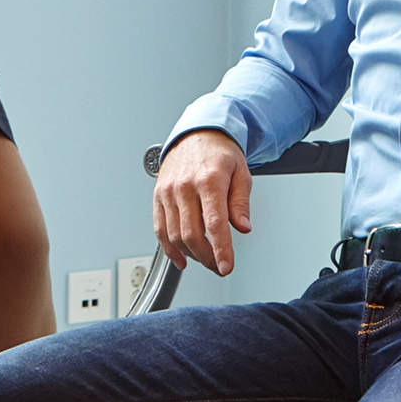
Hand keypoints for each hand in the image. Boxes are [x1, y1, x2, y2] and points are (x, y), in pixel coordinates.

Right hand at [152, 129, 252, 274]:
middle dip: (207, 257)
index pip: (215, 223)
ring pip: (174, 235)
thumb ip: (241, 202)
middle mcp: (185, 186)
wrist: (195, 134)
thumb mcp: (241, 173)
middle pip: (192, 234)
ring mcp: (168, 192)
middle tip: (218, 267)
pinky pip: (160, 229)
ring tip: (205, 259)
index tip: (226, 267)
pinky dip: (169, 249)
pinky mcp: (158, 196)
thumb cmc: (220, 154)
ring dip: (190, 255)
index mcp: (209, 180)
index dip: (220, 249)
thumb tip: (243, 227)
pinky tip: (181, 258)